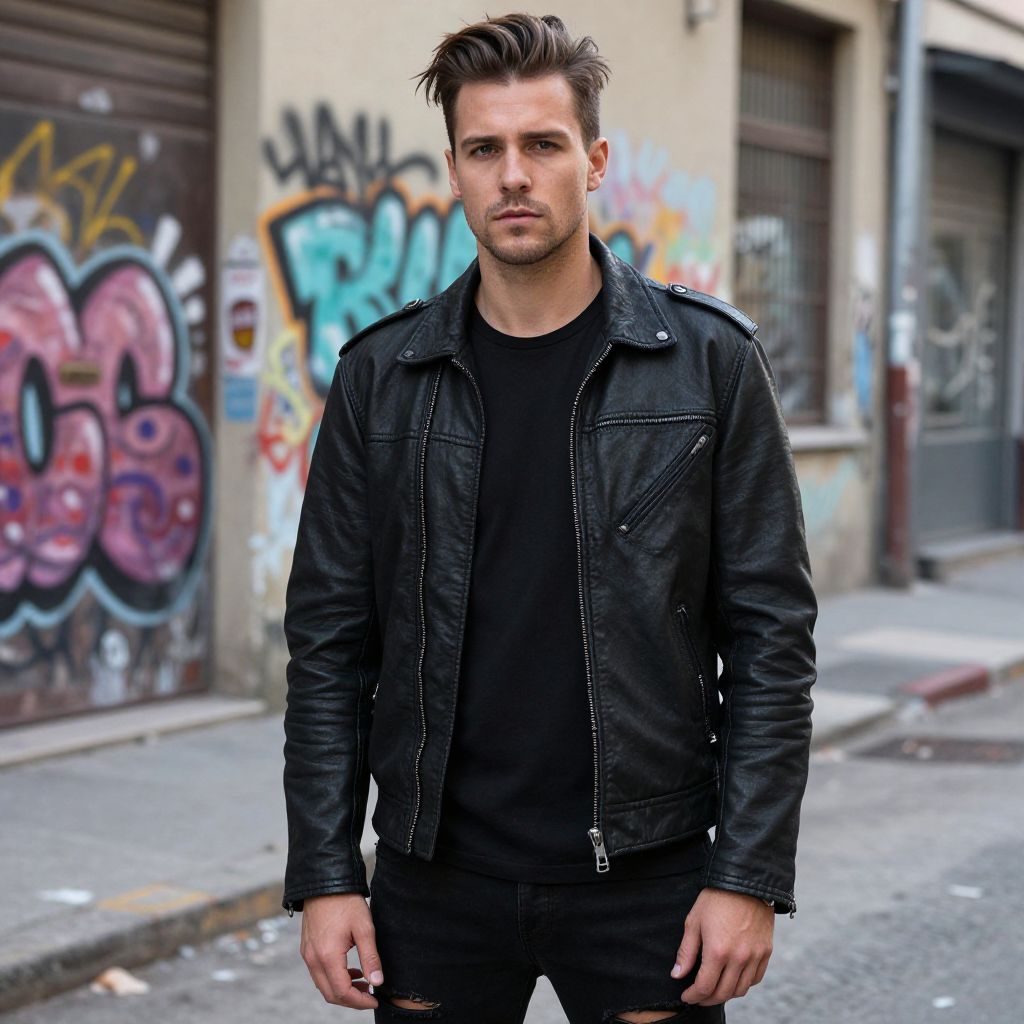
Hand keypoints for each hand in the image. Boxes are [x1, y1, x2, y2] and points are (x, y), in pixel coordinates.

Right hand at [300, 893, 383, 1008]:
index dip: (359, 1001)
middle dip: (351, 999)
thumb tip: (377, 982)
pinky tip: (350, 970)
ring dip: (342, 989)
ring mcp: (307, 954)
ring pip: (323, 985)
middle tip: (370, 994)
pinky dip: (334, 978)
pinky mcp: (307, 948)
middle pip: (330, 994)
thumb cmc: (345, 902)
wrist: (325, 882)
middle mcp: (313, 959)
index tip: (375, 999)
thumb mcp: (364, 928)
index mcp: (327, 956)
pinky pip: (319, 973)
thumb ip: (370, 957)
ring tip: (363, 981)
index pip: (342, 992)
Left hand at [671, 886, 773, 1005]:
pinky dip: (744, 984)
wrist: (745, 882)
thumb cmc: (715, 899)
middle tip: (698, 996)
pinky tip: (733, 978)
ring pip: (741, 990)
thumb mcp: (694, 922)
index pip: (704, 987)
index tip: (686, 996)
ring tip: (715, 989)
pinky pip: (756, 978)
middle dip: (707, 999)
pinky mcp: (766, 952)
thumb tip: (677, 975)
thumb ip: (686, 952)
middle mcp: (738, 959)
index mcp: (717, 951)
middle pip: (723, 993)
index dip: (693, 996)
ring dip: (726, 994)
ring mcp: (755, 956)